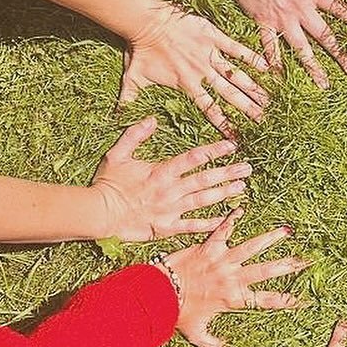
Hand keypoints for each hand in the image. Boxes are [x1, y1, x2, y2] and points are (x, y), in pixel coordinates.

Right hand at [91, 117, 250, 240]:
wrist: (98, 214)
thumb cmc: (107, 183)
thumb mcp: (117, 154)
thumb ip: (135, 136)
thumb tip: (152, 119)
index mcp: (161, 172)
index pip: (193, 158)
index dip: (214, 151)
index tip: (232, 145)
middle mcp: (170, 190)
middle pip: (205, 180)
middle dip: (228, 173)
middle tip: (247, 169)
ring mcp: (170, 210)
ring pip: (203, 201)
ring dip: (224, 194)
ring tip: (242, 188)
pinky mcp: (167, 227)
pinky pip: (192, 226)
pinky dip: (210, 223)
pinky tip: (226, 218)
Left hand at [120, 5, 270, 136]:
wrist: (145, 21)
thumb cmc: (139, 49)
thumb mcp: (132, 77)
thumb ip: (128, 98)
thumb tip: (116, 116)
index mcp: (186, 85)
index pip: (209, 109)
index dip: (223, 123)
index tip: (237, 136)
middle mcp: (202, 73)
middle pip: (229, 95)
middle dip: (247, 109)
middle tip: (263, 120)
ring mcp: (209, 55)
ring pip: (236, 75)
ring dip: (253, 88)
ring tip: (268, 99)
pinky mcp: (213, 37)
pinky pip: (236, 49)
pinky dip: (251, 58)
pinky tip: (267, 67)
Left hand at [164, 209, 307, 346]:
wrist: (156, 294)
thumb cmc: (174, 314)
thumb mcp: (195, 332)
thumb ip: (211, 342)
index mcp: (233, 299)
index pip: (266, 301)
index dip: (287, 301)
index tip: (303, 300)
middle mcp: (232, 279)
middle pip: (266, 271)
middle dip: (288, 265)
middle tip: (306, 259)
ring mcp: (221, 261)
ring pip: (251, 247)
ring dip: (269, 238)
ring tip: (287, 230)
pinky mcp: (208, 247)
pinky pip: (222, 230)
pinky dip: (232, 219)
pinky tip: (242, 209)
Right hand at [217, 0, 346, 87]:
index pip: (339, 9)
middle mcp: (299, 9)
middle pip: (324, 36)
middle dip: (340, 54)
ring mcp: (281, 18)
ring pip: (301, 48)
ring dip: (313, 67)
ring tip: (324, 84)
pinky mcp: (262, 22)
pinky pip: (269, 46)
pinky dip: (274, 62)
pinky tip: (279, 78)